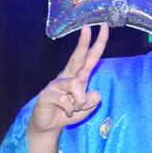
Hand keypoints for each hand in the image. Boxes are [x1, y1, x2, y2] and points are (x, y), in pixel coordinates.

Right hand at [28, 23, 108, 137]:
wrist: (48, 126)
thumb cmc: (68, 113)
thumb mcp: (86, 109)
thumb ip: (92, 102)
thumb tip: (95, 93)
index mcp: (79, 76)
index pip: (90, 57)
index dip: (98, 43)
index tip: (104, 27)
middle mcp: (67, 76)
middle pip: (78, 56)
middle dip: (84, 41)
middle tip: (88, 27)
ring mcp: (56, 84)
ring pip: (76, 85)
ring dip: (79, 102)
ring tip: (73, 109)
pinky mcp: (47, 94)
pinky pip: (66, 100)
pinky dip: (70, 110)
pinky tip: (64, 112)